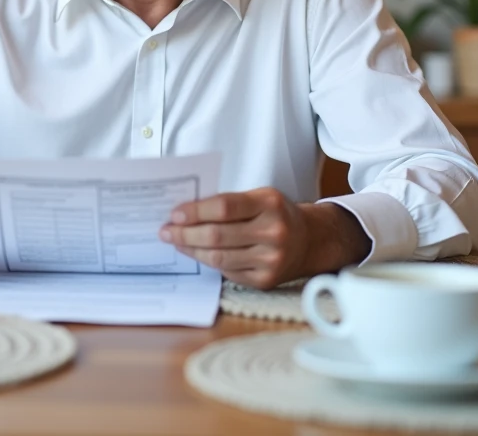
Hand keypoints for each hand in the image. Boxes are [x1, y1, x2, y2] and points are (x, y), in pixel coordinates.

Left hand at [159, 188, 370, 289]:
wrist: (311, 241)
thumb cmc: (278, 215)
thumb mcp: (261, 197)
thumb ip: (229, 202)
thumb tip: (187, 211)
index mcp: (270, 205)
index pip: (225, 207)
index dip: (196, 211)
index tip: (175, 213)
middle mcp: (273, 233)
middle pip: (217, 235)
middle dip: (185, 233)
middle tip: (165, 231)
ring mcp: (270, 260)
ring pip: (218, 257)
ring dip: (191, 249)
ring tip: (175, 242)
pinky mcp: (265, 281)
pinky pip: (227, 271)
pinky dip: (209, 262)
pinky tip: (197, 253)